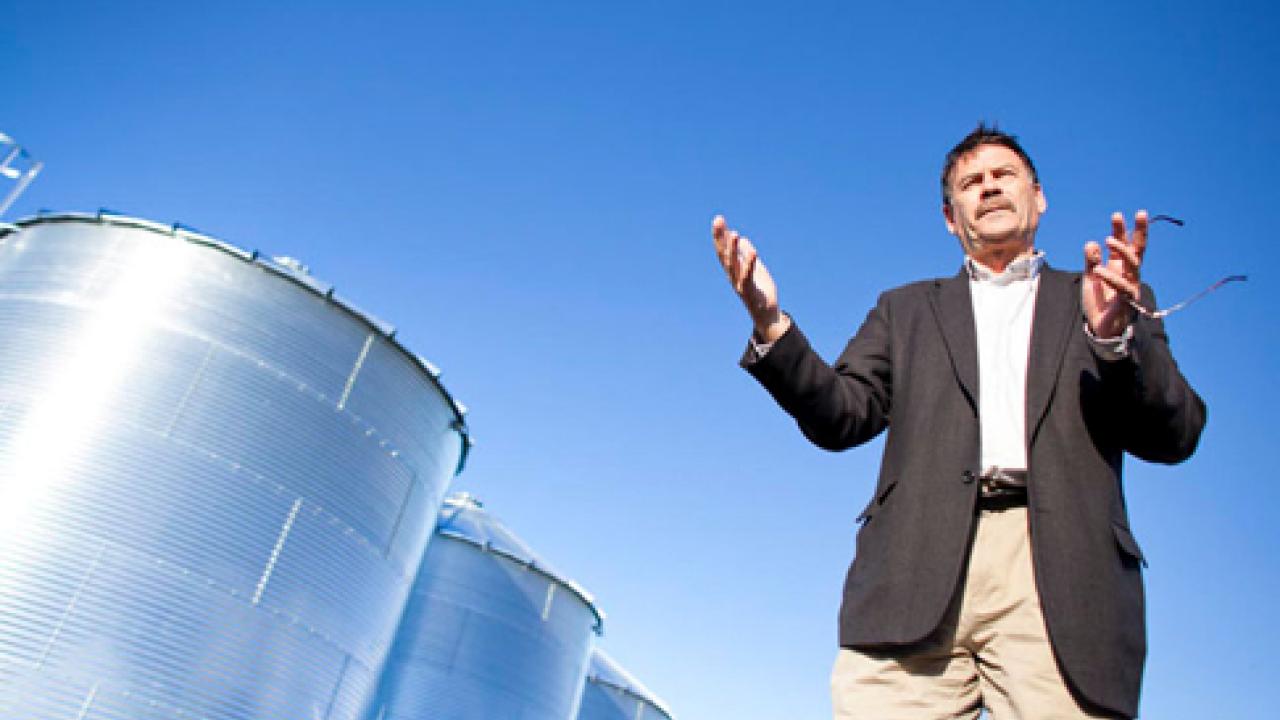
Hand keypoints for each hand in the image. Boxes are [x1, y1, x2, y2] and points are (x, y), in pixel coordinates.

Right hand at [712, 215, 788, 341]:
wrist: (767, 315)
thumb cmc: (760, 292)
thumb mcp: (756, 268)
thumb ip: (747, 254)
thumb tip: (741, 238)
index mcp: (733, 270)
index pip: (724, 250)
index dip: (720, 236)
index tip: (718, 220)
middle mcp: (733, 276)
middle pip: (724, 254)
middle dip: (721, 237)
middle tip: (718, 220)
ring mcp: (739, 283)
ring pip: (734, 264)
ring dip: (733, 249)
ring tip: (734, 234)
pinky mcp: (749, 291)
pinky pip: (749, 276)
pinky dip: (750, 264)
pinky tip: (754, 252)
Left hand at [1083, 210, 1147, 338]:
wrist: (1100, 329)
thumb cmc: (1099, 303)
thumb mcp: (1090, 279)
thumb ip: (1091, 262)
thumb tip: (1092, 242)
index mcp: (1120, 268)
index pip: (1125, 245)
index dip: (1123, 231)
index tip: (1118, 215)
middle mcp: (1128, 275)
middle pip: (1136, 250)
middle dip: (1134, 232)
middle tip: (1123, 216)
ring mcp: (1130, 287)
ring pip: (1133, 265)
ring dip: (1121, 250)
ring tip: (1106, 239)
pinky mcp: (1127, 301)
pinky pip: (1123, 287)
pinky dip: (1111, 278)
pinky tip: (1099, 271)